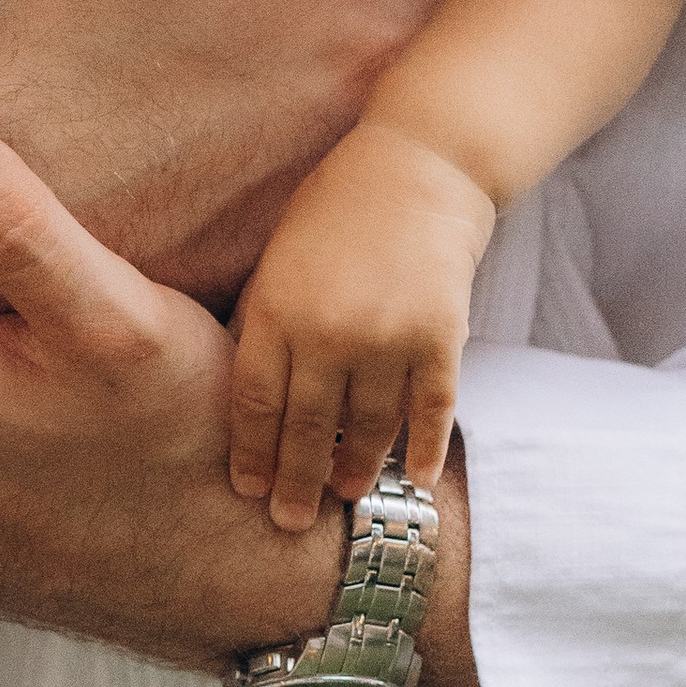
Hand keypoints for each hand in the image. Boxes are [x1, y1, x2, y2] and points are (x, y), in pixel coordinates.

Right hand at [0, 0, 469, 321]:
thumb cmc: (70, 40)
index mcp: (365, 40)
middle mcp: (366, 140)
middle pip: (430, 48)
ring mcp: (321, 214)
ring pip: (372, 127)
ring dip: (355, 81)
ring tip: (306, 41)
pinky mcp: (269, 265)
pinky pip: (310, 192)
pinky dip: (295, 152)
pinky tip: (244, 124)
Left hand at [227, 119, 495, 530]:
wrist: (422, 164)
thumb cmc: (336, 206)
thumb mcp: (277, 258)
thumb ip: (262, 324)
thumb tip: (245, 397)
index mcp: (275, 310)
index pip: (253, 404)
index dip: (251, 454)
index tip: (247, 491)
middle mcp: (327, 332)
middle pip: (306, 429)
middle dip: (297, 483)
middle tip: (290, 522)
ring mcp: (386, 337)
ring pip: (368, 428)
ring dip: (358, 469)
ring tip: (349, 496)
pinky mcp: (440, 336)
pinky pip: (430, 410)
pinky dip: (423, 449)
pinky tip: (415, 479)